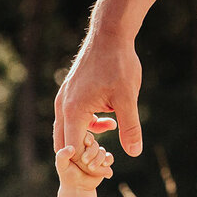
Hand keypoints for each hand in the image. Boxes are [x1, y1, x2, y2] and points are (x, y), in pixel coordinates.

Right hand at [54, 32, 141, 157]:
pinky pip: (71, 118)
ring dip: (86, 138)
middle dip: (83, 154)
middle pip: (63, 143)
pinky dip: (87, 125)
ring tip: (112, 130)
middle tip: (106, 155)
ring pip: (67, 130)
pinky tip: (108, 119)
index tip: (107, 162)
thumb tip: (135, 152)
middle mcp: (62, 107)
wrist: (110, 33)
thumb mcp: (128, 97)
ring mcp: (63, 99)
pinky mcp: (69, 93)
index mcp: (73, 111)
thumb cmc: (118, 63)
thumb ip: (130, 127)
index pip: (73, 150)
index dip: (88, 161)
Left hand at [57, 128, 113, 190]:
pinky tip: (104, 166)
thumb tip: (70, 148)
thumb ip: (61, 156)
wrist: (77, 188)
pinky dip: (108, 161)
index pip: (86, 136)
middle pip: (95, 145)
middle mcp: (88, 148)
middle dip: (92, 153)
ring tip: (91, 169)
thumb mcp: (61, 166)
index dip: (88, 138)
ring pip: (102, 152)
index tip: (86, 144)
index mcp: (78, 145)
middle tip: (85, 162)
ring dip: (98, 160)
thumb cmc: (67, 175)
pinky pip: (109, 158)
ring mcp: (96, 154)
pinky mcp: (103, 162)